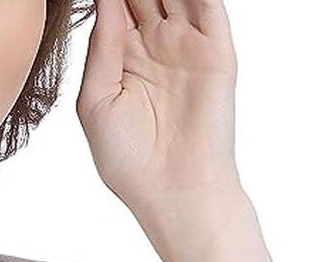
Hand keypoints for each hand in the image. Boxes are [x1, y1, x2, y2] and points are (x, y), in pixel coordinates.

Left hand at [76, 0, 241, 218]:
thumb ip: (100, 49)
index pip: (114, 4)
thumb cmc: (128, 159)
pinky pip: (208, 2)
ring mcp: (187, 44)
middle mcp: (156, 45)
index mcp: (122, 58)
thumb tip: (103, 1)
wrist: (172, 191)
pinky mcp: (216, 50)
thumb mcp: (96, 101)